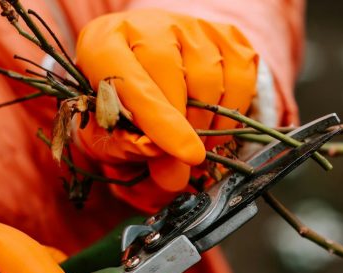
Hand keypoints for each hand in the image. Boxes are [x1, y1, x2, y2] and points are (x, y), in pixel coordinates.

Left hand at [75, 9, 257, 210]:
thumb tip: (174, 176)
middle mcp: (147, 26)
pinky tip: (211, 124)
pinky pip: (240, 80)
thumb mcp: (112, 134)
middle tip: (181, 159)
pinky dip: (230, 114)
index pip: (131, 81)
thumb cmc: (123, 107)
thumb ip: (136, 153)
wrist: (149, 76)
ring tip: (192, 139)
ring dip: (206, 124)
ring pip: (210, 80)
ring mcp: (191, 27)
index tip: (186, 155)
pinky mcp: (227, 36)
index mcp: (102, 47)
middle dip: (183, 128)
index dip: (159, 121)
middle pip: (174, 77)